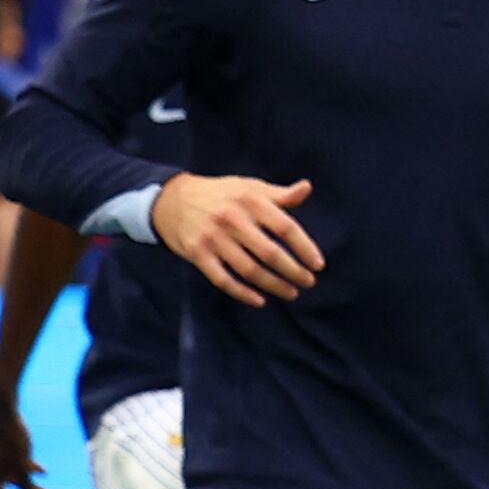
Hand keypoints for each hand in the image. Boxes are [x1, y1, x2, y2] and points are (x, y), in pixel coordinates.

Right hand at [151, 172, 321, 302]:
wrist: (170, 198)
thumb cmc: (220, 194)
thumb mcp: (249, 187)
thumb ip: (280, 194)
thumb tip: (307, 188)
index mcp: (249, 200)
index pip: (285, 228)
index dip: (305, 248)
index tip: (318, 264)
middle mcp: (231, 219)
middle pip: (270, 253)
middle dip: (294, 272)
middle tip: (308, 282)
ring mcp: (212, 238)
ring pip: (250, 270)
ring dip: (274, 285)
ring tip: (291, 292)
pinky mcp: (197, 253)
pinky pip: (223, 280)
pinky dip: (243, 294)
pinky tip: (260, 301)